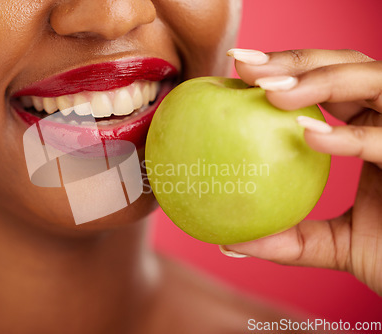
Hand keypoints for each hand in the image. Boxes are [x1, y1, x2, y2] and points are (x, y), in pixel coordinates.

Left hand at [223, 48, 381, 295]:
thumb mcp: (334, 244)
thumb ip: (288, 239)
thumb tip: (229, 243)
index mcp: (370, 130)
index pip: (328, 86)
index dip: (285, 70)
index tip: (236, 70)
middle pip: (349, 67)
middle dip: (296, 61)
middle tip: (244, 66)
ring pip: (376, 81)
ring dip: (322, 80)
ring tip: (271, 92)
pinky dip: (350, 136)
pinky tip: (309, 136)